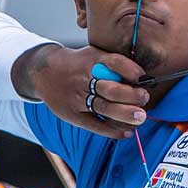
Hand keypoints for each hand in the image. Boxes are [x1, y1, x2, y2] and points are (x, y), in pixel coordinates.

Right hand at [12, 45, 149, 138]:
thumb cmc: (78, 64)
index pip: (114, 62)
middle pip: (111, 89)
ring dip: (125, 114)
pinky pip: (94, 125)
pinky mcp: (72, 114)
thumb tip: (145, 78)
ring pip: (104, 108)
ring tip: (140, 117)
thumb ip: (115, 64)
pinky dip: (112, 131)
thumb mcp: (93, 54)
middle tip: (145, 98)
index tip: (142, 77)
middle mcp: (84, 79)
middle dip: (131, 95)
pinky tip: (127, 133)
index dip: (130, 70)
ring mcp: (77, 98)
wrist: (42, 72)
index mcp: (92, 60)